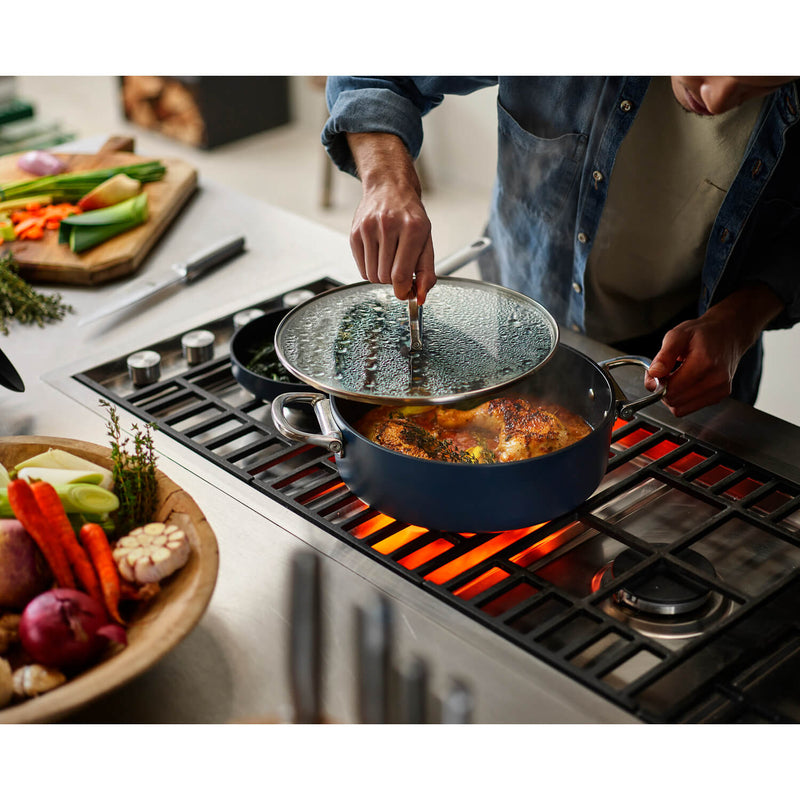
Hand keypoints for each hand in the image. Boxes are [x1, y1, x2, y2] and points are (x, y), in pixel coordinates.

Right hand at [346, 132, 435, 303]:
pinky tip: (378, 256)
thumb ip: (426, 272)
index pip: (401, 275)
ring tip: (389, 260)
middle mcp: (389, 226)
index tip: (407, 292)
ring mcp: (369, 228)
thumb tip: (421, 297)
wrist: (389, 187)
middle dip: (394, 281)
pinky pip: (361, 269)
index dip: (403, 291)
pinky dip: (371, 269)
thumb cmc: (410, 216)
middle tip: (400, 270)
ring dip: (381, 276)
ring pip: (372, 276)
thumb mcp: (426, 241)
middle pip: (385, 278)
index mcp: (413, 228)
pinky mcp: (355, 233)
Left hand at [644, 284, 782, 415]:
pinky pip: (691, 408)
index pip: (671, 390)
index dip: (657, 384)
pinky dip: (683, 399)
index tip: (655, 374)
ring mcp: (720, 389)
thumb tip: (654, 373)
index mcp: (704, 362)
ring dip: (672, 396)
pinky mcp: (720, 396)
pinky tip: (685, 383)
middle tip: (664, 375)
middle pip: (675, 401)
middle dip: (663, 390)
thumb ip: (664, 355)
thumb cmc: (703, 334)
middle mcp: (716, 379)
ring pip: (681, 409)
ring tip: (675, 378)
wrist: (728, 334)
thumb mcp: (678, 335)